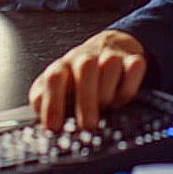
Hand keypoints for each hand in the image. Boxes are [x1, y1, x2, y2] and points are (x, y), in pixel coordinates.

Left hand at [28, 29, 147, 131]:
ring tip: (106, 107)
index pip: (54, 78)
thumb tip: (38, 115)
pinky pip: (134, 67)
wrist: (107, 46)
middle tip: (87, 125)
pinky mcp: (132, 59)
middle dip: (86, 100)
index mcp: (63, 67)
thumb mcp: (56, 87)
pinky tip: (122, 99)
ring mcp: (109, 56)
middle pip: (85, 68)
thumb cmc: (77, 76)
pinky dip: (129, 86)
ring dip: (108, 91)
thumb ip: (44, 100)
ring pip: (110, 64)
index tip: (54, 127)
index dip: (53, 103)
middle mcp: (84, 59)